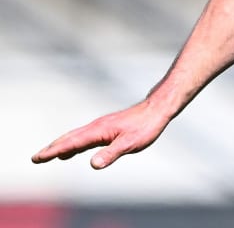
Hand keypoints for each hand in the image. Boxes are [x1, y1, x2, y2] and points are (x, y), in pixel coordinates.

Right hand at [31, 101, 170, 168]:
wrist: (157, 109)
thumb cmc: (146, 126)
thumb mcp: (130, 143)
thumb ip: (111, 153)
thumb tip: (93, 164)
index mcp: (98, 131)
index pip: (72, 143)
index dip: (54, 151)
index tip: (38, 158)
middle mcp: (96, 127)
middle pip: (69, 139)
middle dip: (52, 148)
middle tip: (36, 158)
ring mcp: (101, 126)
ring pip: (76, 137)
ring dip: (61, 145)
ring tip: (49, 154)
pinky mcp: (107, 127)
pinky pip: (86, 136)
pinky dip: (74, 143)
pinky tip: (75, 149)